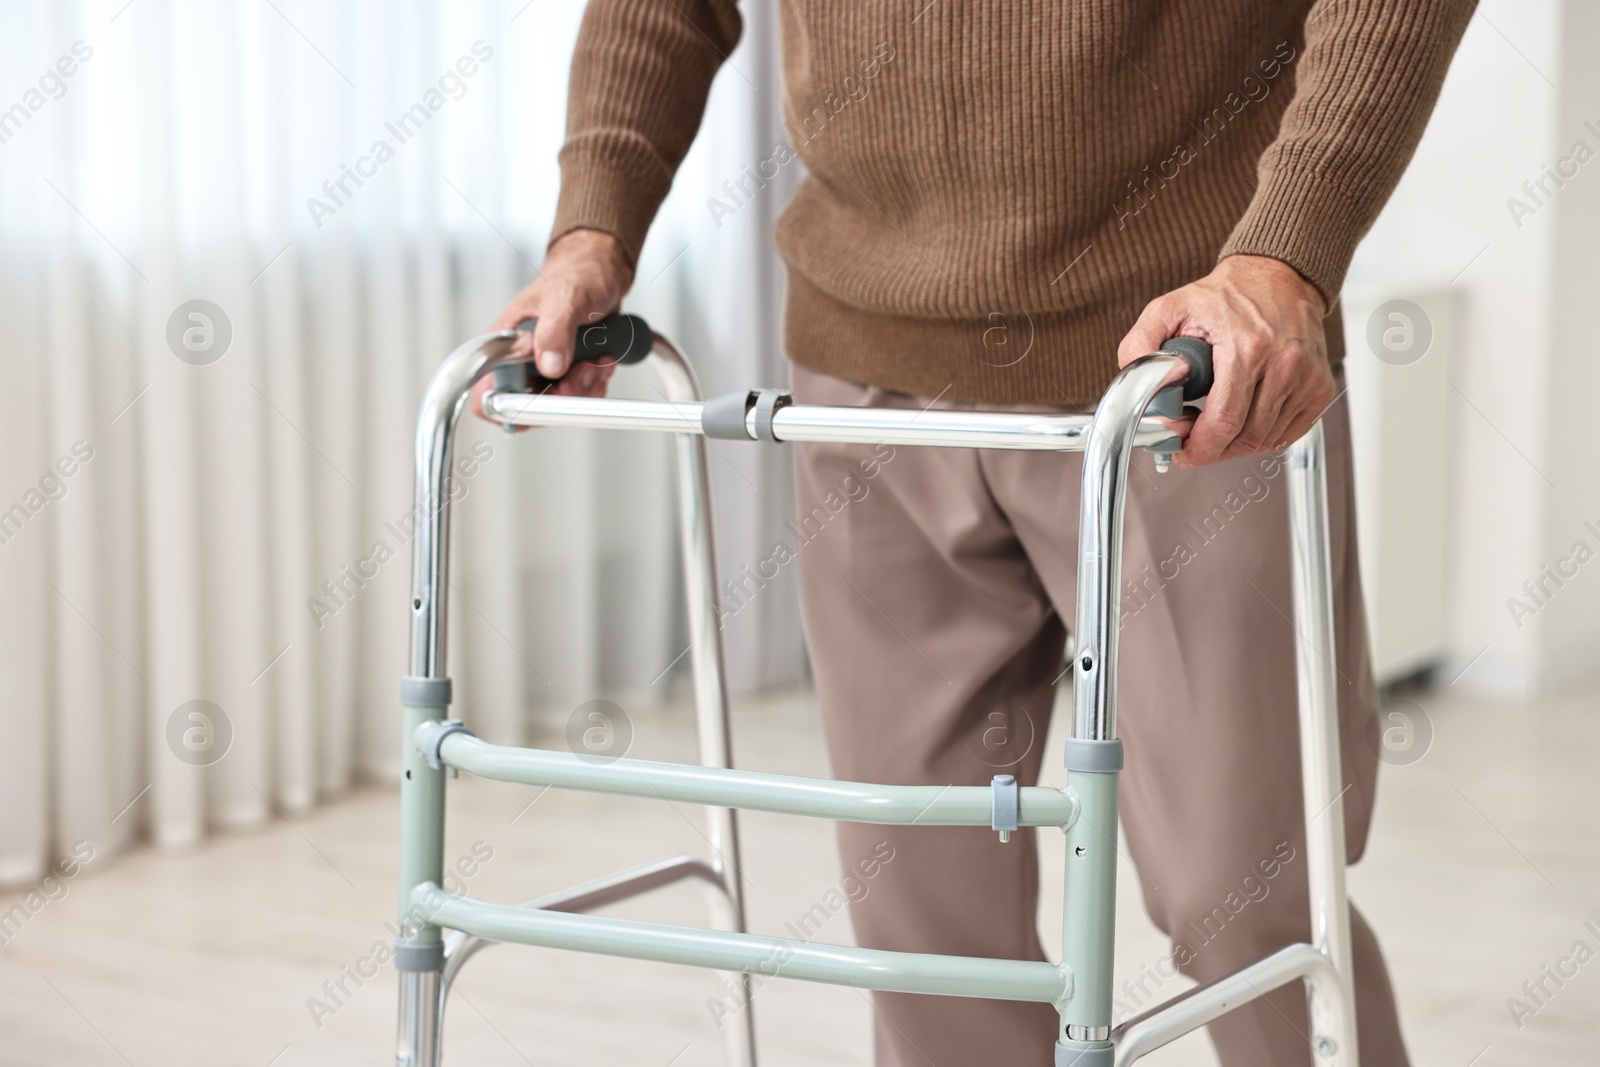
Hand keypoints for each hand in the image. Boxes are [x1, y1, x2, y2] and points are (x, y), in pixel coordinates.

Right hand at [471, 228, 633, 422]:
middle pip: (527, 406)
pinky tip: (600, 361)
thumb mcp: (565, 297)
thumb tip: (549, 365)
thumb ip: (554, 330)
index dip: (511, 405)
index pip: (488, 392)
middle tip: (581, 372)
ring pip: (557, 405)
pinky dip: (595, 383)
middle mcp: (520, 359)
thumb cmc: (575, 274)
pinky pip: (579, 397)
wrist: (601, 273)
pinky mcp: (565, 372)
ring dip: (584, 388)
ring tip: (594, 360)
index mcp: (504, 341)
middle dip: (560, 397)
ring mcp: (543, 368)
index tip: (542, 398)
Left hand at [1117, 255, 1334, 467]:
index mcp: (1247, 347)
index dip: (1200, 449)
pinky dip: (1263, 437)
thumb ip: (1140, 345)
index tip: (1182, 451)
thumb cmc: (1225, 296)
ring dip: (1236, 445)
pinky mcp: (1319, 387)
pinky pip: (1288, 434)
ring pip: (1267, 441)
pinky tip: (1244, 419)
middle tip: (1193, 440)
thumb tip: (1135, 384)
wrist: (1278, 277)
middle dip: (1213, 450)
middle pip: (1246, 438)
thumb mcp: (1169, 309)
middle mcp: (1284, 364)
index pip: (1224, 423)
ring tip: (1215, 425)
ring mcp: (1307, 378)